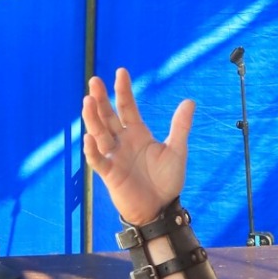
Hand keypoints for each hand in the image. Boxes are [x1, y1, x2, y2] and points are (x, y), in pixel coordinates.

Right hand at [82, 68, 194, 226]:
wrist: (161, 207)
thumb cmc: (167, 180)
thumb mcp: (177, 150)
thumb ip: (180, 126)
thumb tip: (189, 101)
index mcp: (138, 134)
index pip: (127, 108)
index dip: (123, 91)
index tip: (121, 72)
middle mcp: (123, 142)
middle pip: (108, 117)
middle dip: (101, 100)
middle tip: (94, 81)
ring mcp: (114, 156)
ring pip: (100, 134)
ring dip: (93, 119)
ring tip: (87, 101)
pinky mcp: (110, 174)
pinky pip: (98, 160)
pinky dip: (93, 150)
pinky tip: (89, 137)